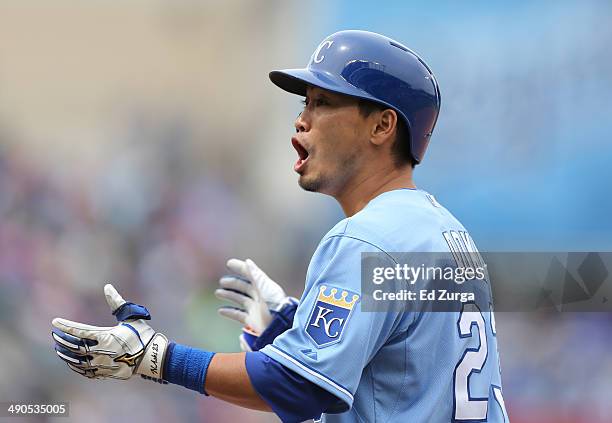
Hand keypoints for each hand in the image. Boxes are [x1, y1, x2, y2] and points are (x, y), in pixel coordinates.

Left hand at [51, 284, 167, 381]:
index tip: (55, 321)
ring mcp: (102, 364)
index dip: (66, 326)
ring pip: (77, 361)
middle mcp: (101, 352)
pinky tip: (71, 362)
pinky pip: (85, 372)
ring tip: (59, 349)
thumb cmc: (142, 335)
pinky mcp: (105, 373)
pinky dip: (75, 367)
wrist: (152, 357)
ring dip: (66, 354)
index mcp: (106, 336)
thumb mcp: (130, 316)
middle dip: (63, 340)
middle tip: (55, 335)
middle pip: (74, 347)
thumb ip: (116, 302)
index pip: (79, 330)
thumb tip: (107, 287)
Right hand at [216, 259, 294, 347]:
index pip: (250, 274)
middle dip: (233, 283)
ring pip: (240, 299)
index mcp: (263, 286)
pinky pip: (239, 315)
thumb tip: (247, 261)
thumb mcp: (264, 287)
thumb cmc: (273, 304)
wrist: (279, 325)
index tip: (229, 263)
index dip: (240, 268)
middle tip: (222, 281)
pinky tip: (221, 310)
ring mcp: (255, 308)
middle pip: (244, 287)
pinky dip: (229, 312)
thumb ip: (255, 274)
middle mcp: (259, 296)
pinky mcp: (252, 320)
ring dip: (229, 295)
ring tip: (218, 293)